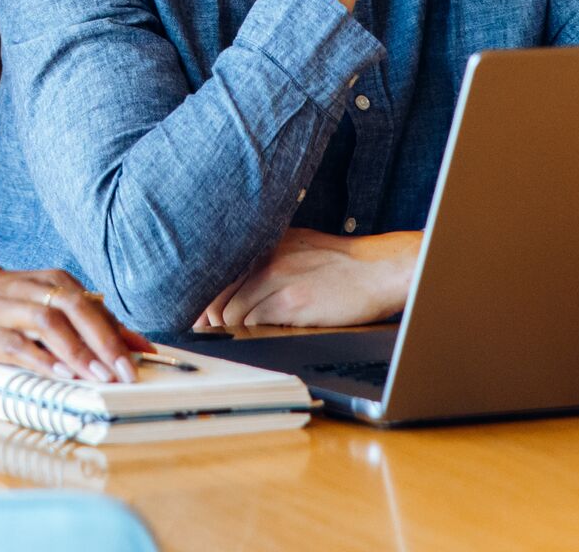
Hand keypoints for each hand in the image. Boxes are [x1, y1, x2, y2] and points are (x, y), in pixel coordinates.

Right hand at [0, 253, 153, 380]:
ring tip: (101, 377)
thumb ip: (84, 320)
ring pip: (53, 326)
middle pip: (80, 311)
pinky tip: (61, 374)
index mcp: (58, 283)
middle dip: (107, 343)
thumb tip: (131, 343)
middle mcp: (40, 291)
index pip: (96, 309)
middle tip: (128, 372)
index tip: (146, 357)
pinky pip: (21, 345)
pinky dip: (43, 359)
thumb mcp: (47, 300)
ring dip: (79, 352)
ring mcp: (14, 310)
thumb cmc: (8, 298)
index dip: (122, 334)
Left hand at [194, 228, 422, 330]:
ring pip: (233, 313)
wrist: (377, 270)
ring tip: (236, 335)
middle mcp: (267, 256)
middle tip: (210, 333)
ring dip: (232, 329)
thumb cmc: (340, 264)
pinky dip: (251, 333)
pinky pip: (254, 323)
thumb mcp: (298, 247)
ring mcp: (278, 278)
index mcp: (266, 242)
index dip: (206, 299)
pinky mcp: (291, 301)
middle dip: (212, 319)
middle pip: (220, 294)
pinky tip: (259, 334)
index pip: (219, 271)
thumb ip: (267, 261)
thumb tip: (235, 289)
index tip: (200, 316)